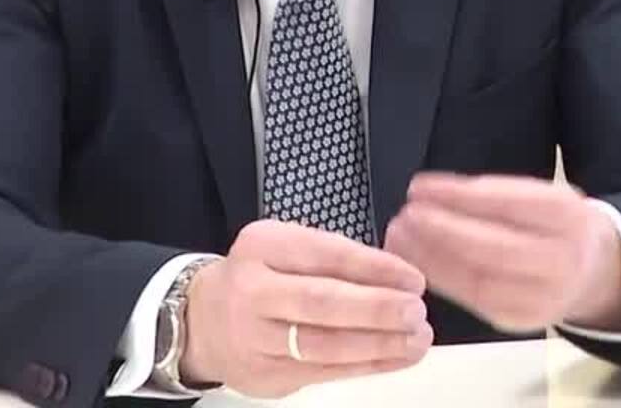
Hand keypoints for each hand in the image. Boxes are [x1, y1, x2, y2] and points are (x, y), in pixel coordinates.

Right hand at [180, 220, 432, 398]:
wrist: (203, 320)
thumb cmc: (259, 277)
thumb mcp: (286, 248)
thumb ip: (333, 257)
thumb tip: (397, 275)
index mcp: (262, 246)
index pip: (324, 253)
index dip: (373, 267)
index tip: (412, 278)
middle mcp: (252, 290)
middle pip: (319, 302)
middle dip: (375, 309)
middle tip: (415, 311)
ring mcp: (255, 337)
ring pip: (323, 345)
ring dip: (378, 344)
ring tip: (416, 338)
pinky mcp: (265, 375)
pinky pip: (324, 372)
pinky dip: (366, 366)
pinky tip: (396, 357)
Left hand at [383, 174, 620, 333]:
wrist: (596, 272)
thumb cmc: (557, 227)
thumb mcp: (543, 197)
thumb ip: (495, 195)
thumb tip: (433, 193)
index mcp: (569, 217)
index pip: (508, 203)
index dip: (459, 196)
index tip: (420, 187)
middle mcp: (562, 260)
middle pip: (494, 247)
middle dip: (442, 231)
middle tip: (405, 215)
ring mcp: (543, 296)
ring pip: (480, 279)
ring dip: (432, 258)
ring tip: (399, 237)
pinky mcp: (521, 319)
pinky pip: (475, 299)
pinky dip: (441, 280)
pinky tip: (417, 262)